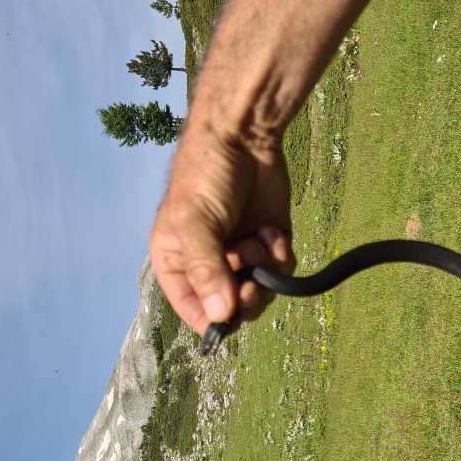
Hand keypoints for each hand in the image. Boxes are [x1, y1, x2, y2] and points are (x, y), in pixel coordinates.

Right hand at [149, 124, 295, 334]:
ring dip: (264, 273)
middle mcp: (210, 264)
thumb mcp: (194, 224)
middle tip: (251, 283)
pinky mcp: (271, 242)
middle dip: (245, 297)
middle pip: (233, 308)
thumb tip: (221, 317)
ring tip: (258, 242)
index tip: (230, 317)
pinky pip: (282, 269)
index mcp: (178, 264)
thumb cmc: (204, 176)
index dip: (213, 321)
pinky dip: (281, 255)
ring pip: (262, 292)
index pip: (195, 311)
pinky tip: (273, 233)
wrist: (244, 138)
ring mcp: (243, 254)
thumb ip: (207, 270)